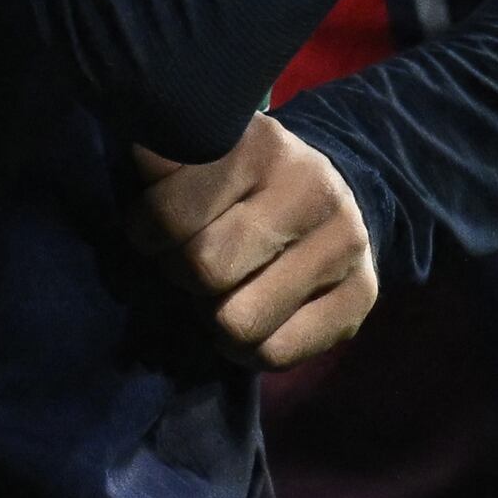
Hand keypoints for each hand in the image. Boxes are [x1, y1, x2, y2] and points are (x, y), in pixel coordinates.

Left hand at [133, 117, 376, 365]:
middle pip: (205, 270)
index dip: (146, 234)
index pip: (168, 216)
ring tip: (221, 294)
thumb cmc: (240, 181)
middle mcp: (310, 187)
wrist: (332, 191)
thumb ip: (160, 164)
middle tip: (190, 266)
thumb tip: (134, 183)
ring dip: (214, 319)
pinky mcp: (364, 292)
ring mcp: (344, 242)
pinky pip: (277, 353)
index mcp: (258, 145)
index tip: (154, 231)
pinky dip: (249, 351)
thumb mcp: (199, 154)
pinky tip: (251, 321)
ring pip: (240, 321)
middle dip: (183, 276)